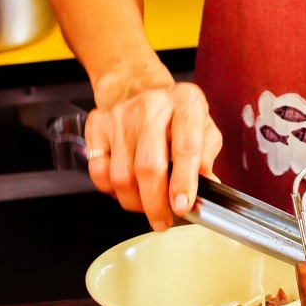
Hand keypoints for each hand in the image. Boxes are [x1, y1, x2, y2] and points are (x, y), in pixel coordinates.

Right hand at [84, 70, 222, 231]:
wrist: (135, 85)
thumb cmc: (175, 112)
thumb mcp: (203, 126)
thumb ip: (207, 156)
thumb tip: (209, 186)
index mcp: (186, 103)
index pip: (185, 147)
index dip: (184, 182)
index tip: (183, 207)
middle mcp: (152, 106)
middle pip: (148, 166)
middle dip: (156, 203)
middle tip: (163, 220)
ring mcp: (120, 115)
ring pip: (122, 175)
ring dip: (135, 202)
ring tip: (146, 205)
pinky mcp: (97, 125)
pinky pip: (99, 172)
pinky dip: (111, 190)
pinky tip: (126, 189)